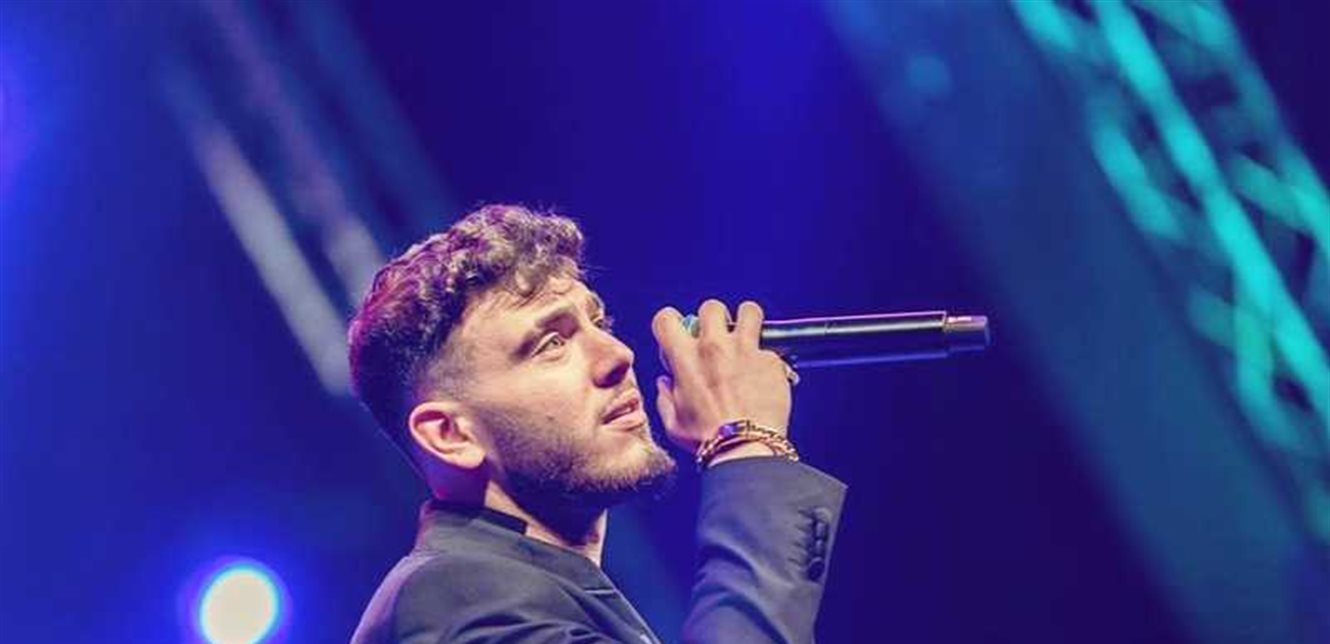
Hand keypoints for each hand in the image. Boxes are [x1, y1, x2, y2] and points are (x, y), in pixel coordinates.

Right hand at [651, 299, 792, 453]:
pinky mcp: (771, 360)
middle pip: (710, 307)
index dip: (670, 322)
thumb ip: (665, 398)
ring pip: (748, 311)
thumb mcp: (674, 423)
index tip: (677, 332)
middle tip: (717, 336)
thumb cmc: (709, 439)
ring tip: (747, 335)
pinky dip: (767, 357)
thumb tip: (664, 383)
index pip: (667, 318)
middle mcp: (714, 347)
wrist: (746, 448)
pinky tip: (764, 373)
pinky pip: (770, 346)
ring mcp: (745, 350)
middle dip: (712, 318)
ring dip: (746, 320)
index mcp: (686, 359)